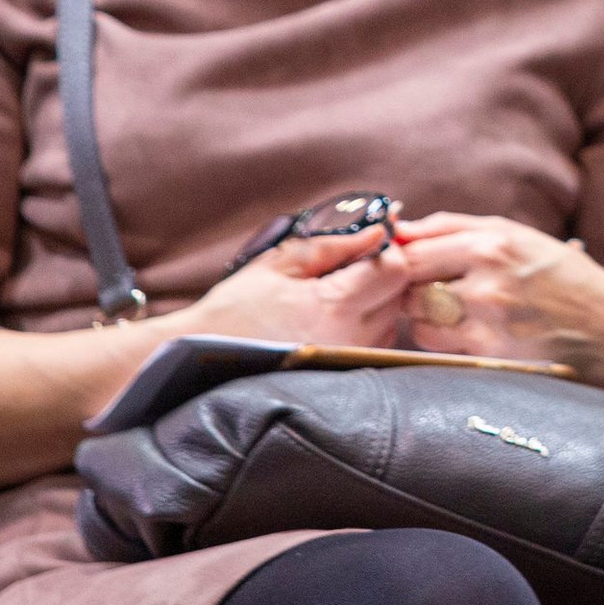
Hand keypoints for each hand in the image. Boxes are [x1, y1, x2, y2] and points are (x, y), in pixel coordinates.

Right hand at [172, 224, 415, 349]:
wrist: (204, 357)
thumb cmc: (236, 309)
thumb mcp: (280, 264)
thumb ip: (334, 245)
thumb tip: (378, 228)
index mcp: (334, 307)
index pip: (396, 271)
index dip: (386, 250)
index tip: (367, 243)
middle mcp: (350, 340)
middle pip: (399, 296)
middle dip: (384, 274)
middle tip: (350, 266)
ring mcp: (349, 362)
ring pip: (391, 321)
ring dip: (376, 302)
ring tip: (336, 294)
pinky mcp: (344, 375)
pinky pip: (375, 344)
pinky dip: (366, 326)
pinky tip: (334, 318)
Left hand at [393, 212, 603, 405]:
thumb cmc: (566, 282)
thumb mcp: (523, 238)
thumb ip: (459, 229)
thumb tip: (400, 230)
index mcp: (496, 238)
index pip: (416, 243)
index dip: (398, 255)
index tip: (397, 263)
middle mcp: (489, 272)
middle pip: (410, 277)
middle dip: (408, 285)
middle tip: (422, 291)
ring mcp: (488, 315)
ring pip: (418, 313)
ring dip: (422, 314)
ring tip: (452, 314)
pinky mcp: (490, 351)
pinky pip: (436, 344)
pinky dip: (440, 340)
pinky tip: (465, 335)